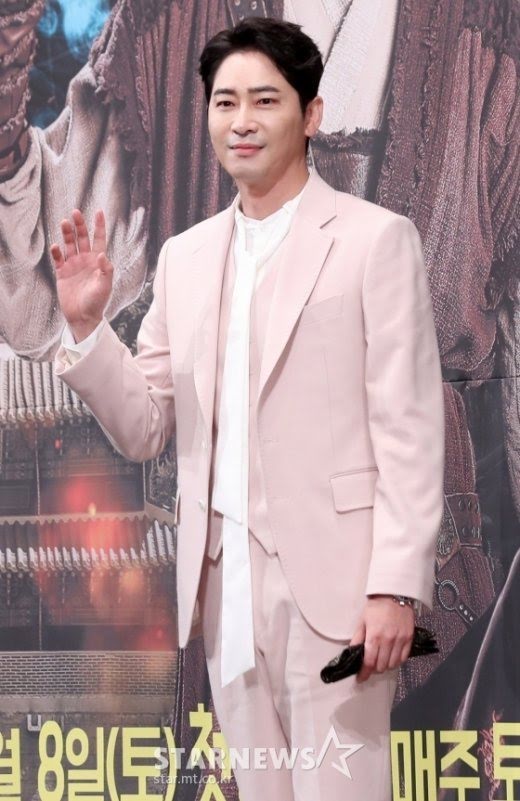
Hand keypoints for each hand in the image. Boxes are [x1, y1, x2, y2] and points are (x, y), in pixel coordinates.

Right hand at [51, 209, 112, 341]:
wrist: (83, 317)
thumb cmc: (97, 302)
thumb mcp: (105, 286)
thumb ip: (105, 270)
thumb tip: (101, 255)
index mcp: (98, 261)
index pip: (99, 240)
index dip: (99, 226)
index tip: (99, 211)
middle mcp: (85, 260)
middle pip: (82, 238)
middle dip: (79, 225)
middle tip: (75, 212)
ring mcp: (73, 265)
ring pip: (69, 244)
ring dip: (67, 233)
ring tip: (64, 222)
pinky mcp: (62, 273)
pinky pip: (58, 258)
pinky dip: (56, 252)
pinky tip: (56, 246)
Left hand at [349, 595, 414, 682]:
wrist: (394, 594)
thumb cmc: (376, 607)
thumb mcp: (362, 621)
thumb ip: (357, 638)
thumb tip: (351, 653)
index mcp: (374, 636)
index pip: (369, 662)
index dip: (364, 673)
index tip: (360, 678)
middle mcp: (388, 640)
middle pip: (381, 666)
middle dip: (374, 669)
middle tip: (370, 665)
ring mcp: (400, 640)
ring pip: (393, 664)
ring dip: (385, 666)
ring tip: (381, 660)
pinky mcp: (409, 638)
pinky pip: (403, 658)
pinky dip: (396, 661)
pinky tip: (391, 657)